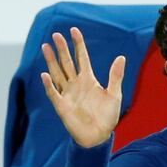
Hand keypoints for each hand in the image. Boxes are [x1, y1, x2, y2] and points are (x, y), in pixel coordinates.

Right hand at [40, 27, 125, 147]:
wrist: (99, 136)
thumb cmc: (108, 116)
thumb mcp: (115, 94)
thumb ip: (116, 76)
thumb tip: (121, 57)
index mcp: (89, 80)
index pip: (82, 58)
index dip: (78, 44)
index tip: (73, 30)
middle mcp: (76, 84)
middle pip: (67, 63)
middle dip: (62, 49)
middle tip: (56, 34)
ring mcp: (67, 94)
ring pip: (57, 73)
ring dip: (51, 61)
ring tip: (45, 47)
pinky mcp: (61, 106)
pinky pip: (53, 93)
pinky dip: (49, 85)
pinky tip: (45, 75)